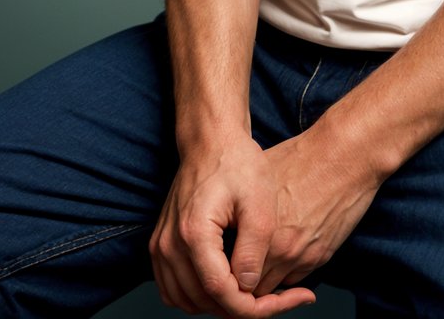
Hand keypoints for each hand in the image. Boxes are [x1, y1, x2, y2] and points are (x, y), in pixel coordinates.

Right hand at [148, 132, 316, 315]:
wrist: (211, 141)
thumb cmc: (239, 164)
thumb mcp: (260, 202)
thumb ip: (253, 249)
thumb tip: (247, 290)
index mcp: (194, 233)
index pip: (220, 291)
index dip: (252, 308)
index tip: (281, 301)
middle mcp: (170, 245)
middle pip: (204, 301)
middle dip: (241, 308)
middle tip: (277, 298)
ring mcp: (161, 246)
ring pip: (188, 302)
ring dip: (220, 305)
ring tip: (254, 294)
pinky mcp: (161, 245)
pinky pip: (174, 290)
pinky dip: (200, 297)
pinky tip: (227, 287)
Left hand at [232, 126, 382, 299]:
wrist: (344, 157)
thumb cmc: (303, 158)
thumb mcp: (262, 174)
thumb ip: (242, 204)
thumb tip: (224, 216)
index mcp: (259, 228)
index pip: (230, 268)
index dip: (225, 266)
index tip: (224, 257)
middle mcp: (279, 248)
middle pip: (250, 285)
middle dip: (243, 279)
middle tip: (239, 265)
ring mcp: (301, 255)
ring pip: (271, 289)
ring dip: (264, 280)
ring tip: (259, 261)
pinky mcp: (319, 257)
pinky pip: (293, 281)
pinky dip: (284, 274)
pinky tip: (281, 254)